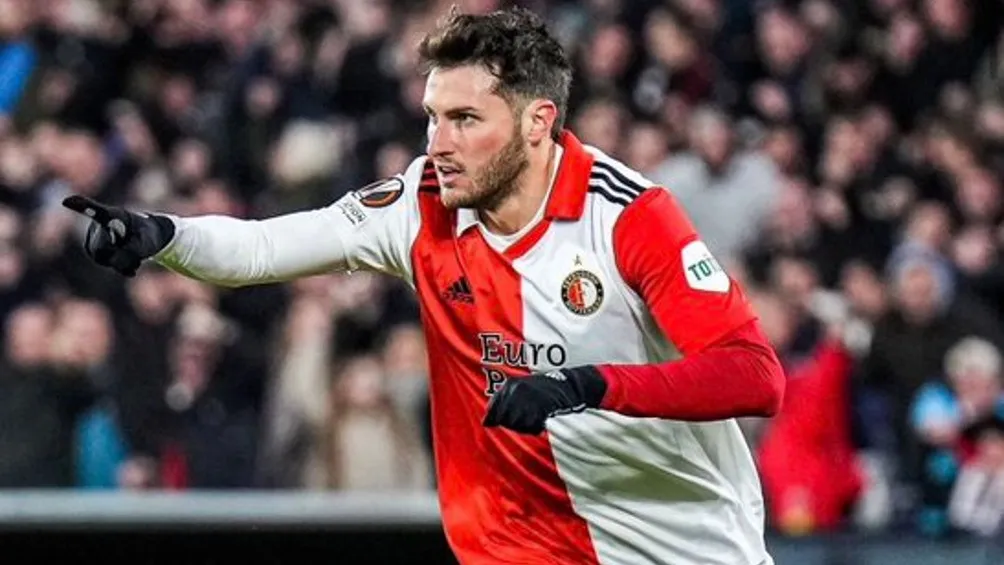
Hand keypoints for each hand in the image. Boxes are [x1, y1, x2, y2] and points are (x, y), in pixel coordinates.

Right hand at [62, 195, 174, 276]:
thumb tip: (113, 262)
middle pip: (99, 249)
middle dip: (118, 257)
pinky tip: (131, 267)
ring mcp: (95, 235)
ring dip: (120, 262)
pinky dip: (118, 266)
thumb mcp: (147, 243)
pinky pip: (102, 262)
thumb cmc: (148, 235)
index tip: (67, 201)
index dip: (82, 207)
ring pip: (100, 257)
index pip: (95, 211)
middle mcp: (99, 223)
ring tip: (135, 257)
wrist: (150, 236)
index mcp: (114, 215)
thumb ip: (131, 252)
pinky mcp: (94, 247)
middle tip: (136, 257)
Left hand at [483, 366, 606, 433]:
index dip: (494, 419)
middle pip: (505, 419)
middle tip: (526, 421)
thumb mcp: (521, 389)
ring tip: (535, 420)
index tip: (494, 425)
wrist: (569, 385)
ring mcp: (528, 398)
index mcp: (510, 385)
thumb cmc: (543, 390)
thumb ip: (504, 403)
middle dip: (513, 424)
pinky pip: (531, 425)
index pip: (494, 408)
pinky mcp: (541, 407)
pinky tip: (542, 422)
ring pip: (516, 424)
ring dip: (525, 427)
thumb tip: (485, 423)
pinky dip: (536, 427)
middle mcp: (517, 390)